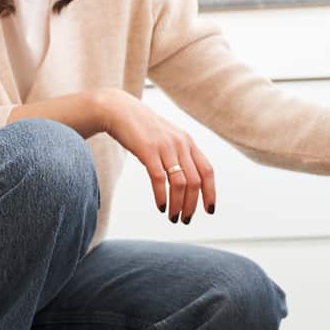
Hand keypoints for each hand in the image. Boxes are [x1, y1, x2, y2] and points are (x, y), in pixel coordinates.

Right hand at [97, 89, 216, 223]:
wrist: (119, 110)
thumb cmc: (142, 128)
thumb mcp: (167, 138)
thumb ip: (178, 154)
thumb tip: (186, 181)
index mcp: (188, 142)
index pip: (207, 171)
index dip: (210, 192)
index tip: (209, 210)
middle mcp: (181, 144)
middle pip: (195, 181)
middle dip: (192, 205)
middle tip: (185, 220)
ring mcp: (165, 147)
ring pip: (180, 183)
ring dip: (178, 205)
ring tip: (173, 217)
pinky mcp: (148, 150)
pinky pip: (160, 178)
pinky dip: (162, 196)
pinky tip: (160, 206)